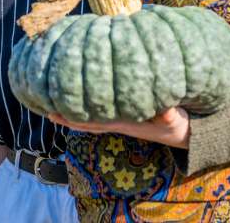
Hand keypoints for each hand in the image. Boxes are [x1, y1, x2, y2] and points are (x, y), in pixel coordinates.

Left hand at [47, 107, 190, 148]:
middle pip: (84, 121)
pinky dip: (87, 104)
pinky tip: (80, 95)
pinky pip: (100, 111)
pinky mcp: (125, 115)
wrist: (186, 134)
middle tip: (43, 105)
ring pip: (90, 117)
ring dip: (72, 110)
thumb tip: (162, 109)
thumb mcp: (175, 120)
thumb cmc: (179, 126)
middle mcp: (118, 122)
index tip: (53, 109)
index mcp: (124, 123)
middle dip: (64, 115)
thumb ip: (168, 114)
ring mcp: (120, 120)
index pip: (92, 121)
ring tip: (54, 100)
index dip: (72, 117)